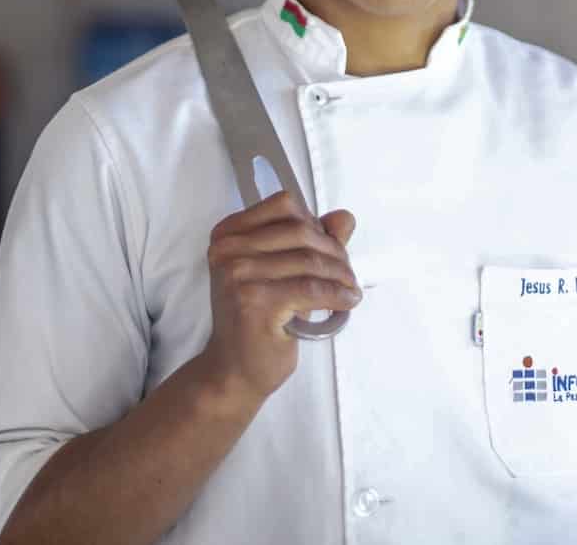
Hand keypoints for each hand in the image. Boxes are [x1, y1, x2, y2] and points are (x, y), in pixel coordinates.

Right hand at [199, 191, 359, 406]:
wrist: (234, 370)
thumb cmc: (258, 321)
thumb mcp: (285, 273)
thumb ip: (314, 241)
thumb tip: (344, 217)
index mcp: (228, 234)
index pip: (285, 206)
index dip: (317, 224)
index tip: (332, 248)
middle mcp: (227, 249)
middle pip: (301, 232)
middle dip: (335, 253)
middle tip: (348, 275)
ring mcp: (237, 273)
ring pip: (309, 261)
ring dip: (340, 276)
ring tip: (349, 290)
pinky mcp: (253, 300)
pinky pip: (310, 288)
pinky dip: (335, 295)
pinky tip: (346, 303)